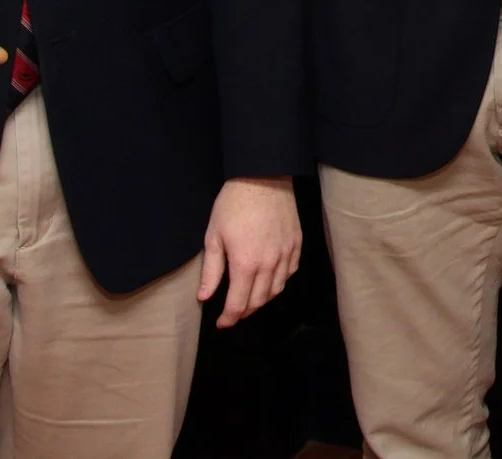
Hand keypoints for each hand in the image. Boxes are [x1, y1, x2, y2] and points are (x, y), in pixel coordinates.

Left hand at [197, 176, 301, 327]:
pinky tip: (270, 279)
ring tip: (250, 299)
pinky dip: (280, 281)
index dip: (229, 318)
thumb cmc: (233, 205)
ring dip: (263, 299)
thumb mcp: (214, 237)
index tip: (222, 324)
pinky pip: (290, 272)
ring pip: (277, 289)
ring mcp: (286, 254)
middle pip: (259, 301)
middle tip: (233, 312)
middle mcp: (269, 264)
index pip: (238, 304)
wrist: (262, 177)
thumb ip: (211, 271)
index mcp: (246, 264)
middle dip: (245, 311)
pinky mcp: (296, 243)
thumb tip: (205, 297)